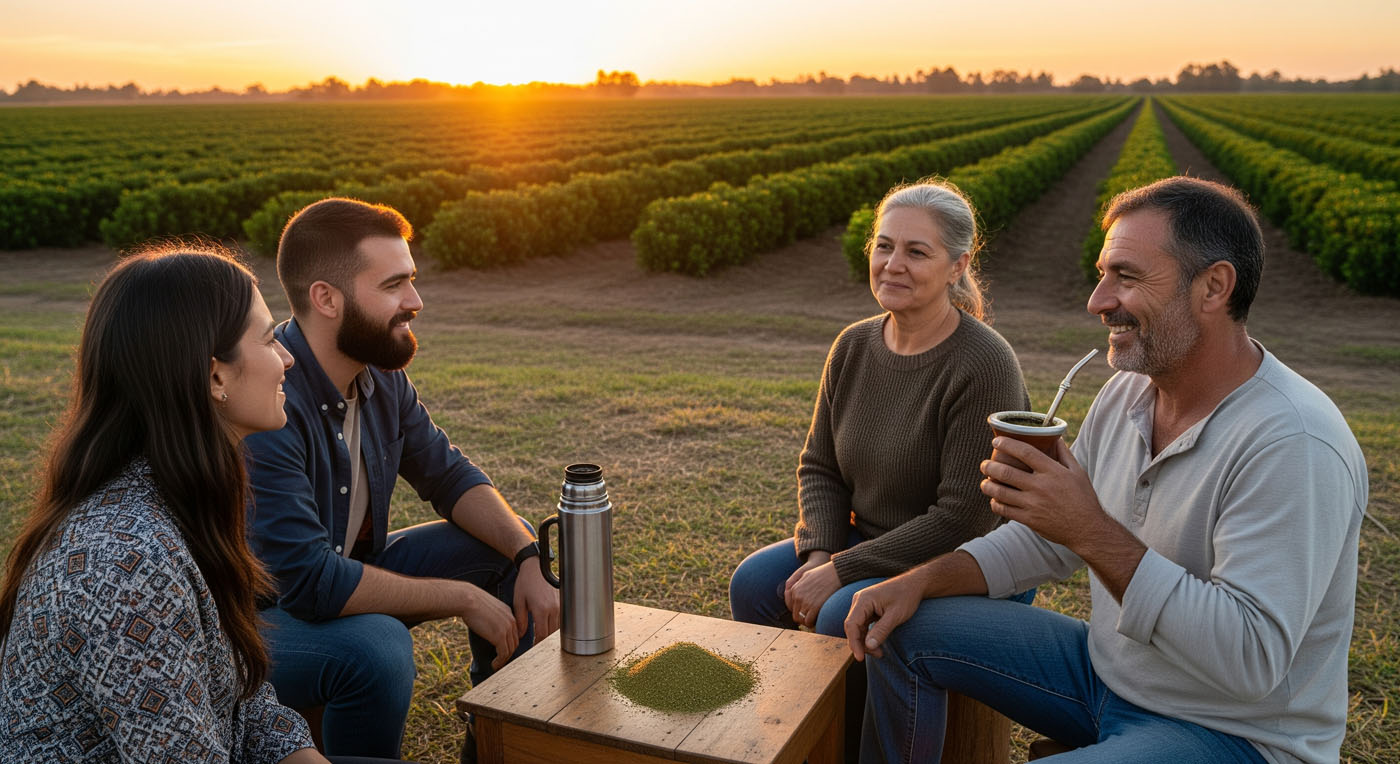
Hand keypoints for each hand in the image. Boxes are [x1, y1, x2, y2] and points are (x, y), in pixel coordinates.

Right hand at [460, 584, 519, 670]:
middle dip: (508, 653)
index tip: (504, 652)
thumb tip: (488, 628)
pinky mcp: (499, 636)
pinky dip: (500, 662)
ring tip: (497, 665)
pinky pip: (503, 654)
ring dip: (504, 660)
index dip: (509, 644)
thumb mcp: (487, 609)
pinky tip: (494, 665)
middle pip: (514, 642)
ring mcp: (507, 629)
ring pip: (510, 650)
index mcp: (509, 613)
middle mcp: (511, 621)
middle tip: (500, 662)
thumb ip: (492, 617)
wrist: (467, 600)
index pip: (514, 632)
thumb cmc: (471, 603)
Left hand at [513, 557, 559, 643]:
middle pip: (551, 633)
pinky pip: (560, 619)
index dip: (537, 644)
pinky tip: (547, 627)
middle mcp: (553, 608)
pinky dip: (554, 625)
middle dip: (543, 641)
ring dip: (550, 634)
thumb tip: (521, 635)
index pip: (542, 635)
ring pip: (557, 628)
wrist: (536, 566)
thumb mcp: (519, 601)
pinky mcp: (562, 602)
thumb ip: (521, 620)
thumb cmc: (526, 582)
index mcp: (541, 610)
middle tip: (535, 646)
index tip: (532, 648)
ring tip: (541, 638)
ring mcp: (560, 605)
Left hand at [785, 557, 840, 628]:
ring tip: (815, 620)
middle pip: (795, 615)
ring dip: (807, 622)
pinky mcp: (814, 607)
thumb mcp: (806, 575)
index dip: (799, 611)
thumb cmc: (824, 573)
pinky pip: (809, 621)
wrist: (835, 573)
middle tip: (811, 619)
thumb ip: (799, 585)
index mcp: (794, 589)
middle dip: (803, 618)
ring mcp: (805, 602)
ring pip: (801, 619)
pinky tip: (818, 620)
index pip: (791, 607)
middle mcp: (797, 596)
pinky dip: (812, 623)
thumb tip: (797, 596)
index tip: (807, 613)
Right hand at [843, 572, 924, 661]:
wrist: (913, 585)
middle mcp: (859, 601)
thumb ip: (881, 631)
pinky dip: (868, 636)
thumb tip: (868, 646)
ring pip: (857, 628)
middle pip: (852, 627)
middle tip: (877, 655)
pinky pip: (863, 625)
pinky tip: (877, 644)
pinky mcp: (867, 609)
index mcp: (863, 600)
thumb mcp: (895, 616)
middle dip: (861, 644)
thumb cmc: (906, 597)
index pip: (851, 624)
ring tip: (880, 652)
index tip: (860, 658)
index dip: (854, 643)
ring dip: (865, 642)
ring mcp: (862, 605)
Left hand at [980, 437, 1146, 600]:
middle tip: (984, 464)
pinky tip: (994, 499)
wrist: (1087, 529)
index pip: (1024, 451)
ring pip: (1001, 492)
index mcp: (1052, 471)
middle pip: (1006, 472)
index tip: (996, 441)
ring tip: (984, 482)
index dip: (1006, 443)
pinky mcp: (1029, 520)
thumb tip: (1056, 437)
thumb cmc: (1083, 498)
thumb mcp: (1078, 472)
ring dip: (987, 485)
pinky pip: (1005, 510)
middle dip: (989, 466)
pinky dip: (995, 503)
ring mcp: (1033, 504)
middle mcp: (1040, 486)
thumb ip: (1064, 454)